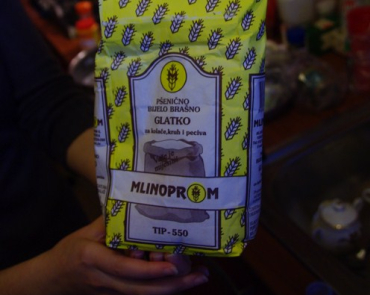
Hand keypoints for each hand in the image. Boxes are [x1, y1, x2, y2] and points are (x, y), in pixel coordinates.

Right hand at [1, 217, 207, 294]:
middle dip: (173, 285)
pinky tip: (180, 281)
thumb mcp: (85, 232)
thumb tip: (133, 204)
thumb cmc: (69, 252)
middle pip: (142, 290)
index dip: (151, 270)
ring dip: (174, 289)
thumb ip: (109, 222)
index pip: (125, 269)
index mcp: (94, 261)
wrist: (52, 280)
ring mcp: (111, 292)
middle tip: (199, 275)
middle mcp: (105, 281)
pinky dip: (162, 289)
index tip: (173, 266)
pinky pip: (142, 294)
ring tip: (198, 278)